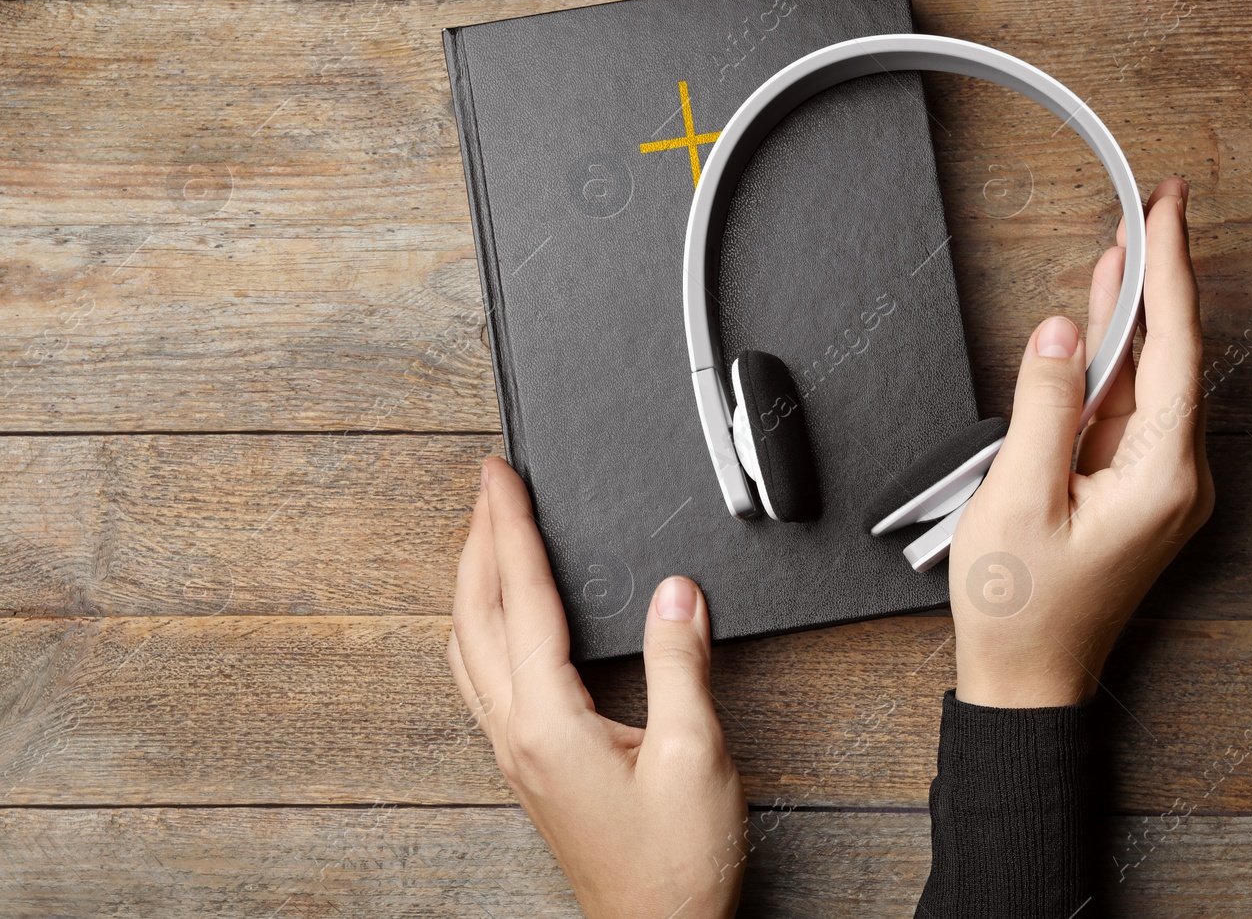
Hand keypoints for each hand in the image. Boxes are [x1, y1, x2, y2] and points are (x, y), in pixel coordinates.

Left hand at [448, 456, 747, 917]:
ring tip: (487, 535)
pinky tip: (499, 620)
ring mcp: (515, 752)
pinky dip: (482, 624)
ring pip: (469, 645)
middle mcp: (516, 732)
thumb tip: (674, 592)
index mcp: (548, 720)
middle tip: (487, 484)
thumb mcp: (694, 753)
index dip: (511, 527)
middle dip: (478, 539)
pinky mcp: (528, 765)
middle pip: (477, 613)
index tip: (501, 475)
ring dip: (473, 580)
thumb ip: (678, 663)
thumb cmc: (675, 864)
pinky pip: (483, 676)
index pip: (523, 598)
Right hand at [950, 177, 1214, 706]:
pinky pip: (1132, 406)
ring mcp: (1160, 482)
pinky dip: (1119, 357)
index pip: (1174, 349)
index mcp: (1161, 475)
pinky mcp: (1135, 488)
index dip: (1170, 270)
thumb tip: (1063, 329)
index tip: (1165, 211)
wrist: (1027, 679)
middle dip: (1161, 275)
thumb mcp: (1018, 496)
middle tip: (1155, 203)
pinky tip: (1106, 319)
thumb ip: (1045, 404)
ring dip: (1137, 311)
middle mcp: (1178, 475)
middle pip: (1173, 354)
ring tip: (1126, 242)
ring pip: (1152, 376)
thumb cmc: (1021, 606)